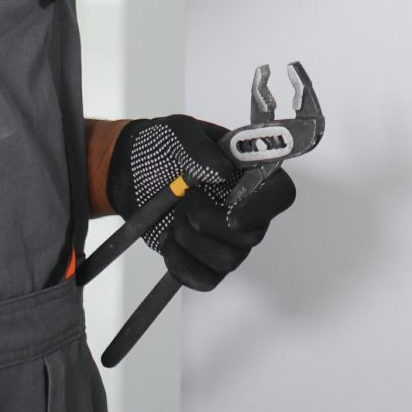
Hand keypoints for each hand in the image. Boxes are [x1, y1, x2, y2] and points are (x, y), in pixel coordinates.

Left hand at [108, 113, 298, 291]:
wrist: (130, 171)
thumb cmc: (162, 147)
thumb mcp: (179, 131)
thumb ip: (200, 147)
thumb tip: (222, 171)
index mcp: (251, 173)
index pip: (281, 195)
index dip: (263, 209)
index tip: (232, 214)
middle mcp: (247, 210)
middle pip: (251, 236)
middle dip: (207, 221)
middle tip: (186, 199)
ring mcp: (227, 239)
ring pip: (227, 260)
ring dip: (190, 239)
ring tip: (174, 215)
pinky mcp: (204, 260)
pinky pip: (204, 279)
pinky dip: (180, 262)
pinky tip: (169, 239)